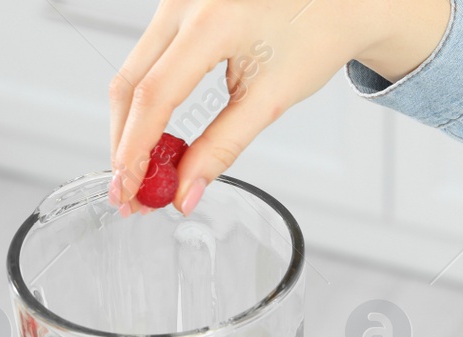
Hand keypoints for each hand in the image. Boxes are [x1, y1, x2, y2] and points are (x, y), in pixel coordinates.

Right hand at [108, 0, 452, 212]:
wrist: (338, 1)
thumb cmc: (316, 37)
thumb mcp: (271, 99)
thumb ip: (222, 147)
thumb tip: (185, 192)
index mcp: (215, 21)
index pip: (155, 95)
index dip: (135, 149)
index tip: (128, 190)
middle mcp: (186, 1)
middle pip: (130, 84)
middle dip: (124, 144)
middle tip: (127, 192)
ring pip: (132, 71)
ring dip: (131, 125)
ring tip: (143, 172)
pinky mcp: (177, 5)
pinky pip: (147, 58)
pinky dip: (145, 101)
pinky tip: (156, 137)